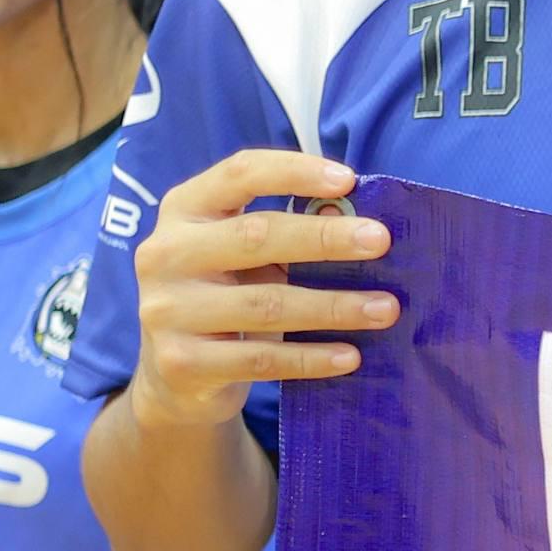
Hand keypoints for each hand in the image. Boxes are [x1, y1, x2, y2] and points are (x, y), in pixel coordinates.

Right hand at [126, 150, 397, 432]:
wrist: (169, 379)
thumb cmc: (223, 297)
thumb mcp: (240, 257)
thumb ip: (284, 234)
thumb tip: (357, 223)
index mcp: (184, 211)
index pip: (239, 174)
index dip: (294, 172)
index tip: (347, 180)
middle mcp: (166, 254)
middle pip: (256, 236)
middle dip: (325, 237)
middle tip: (380, 241)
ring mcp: (168, 311)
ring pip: (266, 304)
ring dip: (334, 307)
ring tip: (385, 309)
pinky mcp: (181, 363)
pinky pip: (261, 358)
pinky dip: (311, 358)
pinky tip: (350, 356)